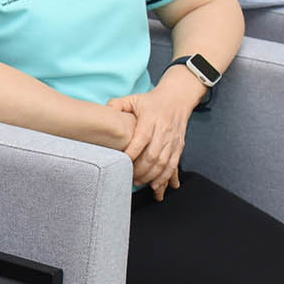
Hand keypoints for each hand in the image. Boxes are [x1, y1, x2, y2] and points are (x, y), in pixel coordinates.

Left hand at [109, 72, 199, 198]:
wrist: (177, 98)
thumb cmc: (151, 101)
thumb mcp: (133, 99)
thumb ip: (117, 105)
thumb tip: (104, 114)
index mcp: (150, 118)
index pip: (141, 138)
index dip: (132, 152)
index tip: (122, 162)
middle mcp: (163, 130)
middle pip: (153, 155)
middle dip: (140, 170)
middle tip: (129, 177)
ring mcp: (173, 139)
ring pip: (164, 162)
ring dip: (151, 176)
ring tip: (140, 183)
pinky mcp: (179, 145)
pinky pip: (173, 164)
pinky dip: (165, 177)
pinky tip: (156, 185)